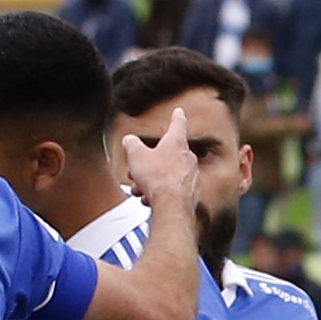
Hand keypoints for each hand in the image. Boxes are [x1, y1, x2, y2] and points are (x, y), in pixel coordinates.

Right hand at [117, 107, 200, 221]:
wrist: (172, 207)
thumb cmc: (158, 179)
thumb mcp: (136, 156)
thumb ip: (131, 144)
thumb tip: (129, 140)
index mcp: (176, 143)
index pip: (178, 124)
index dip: (176, 116)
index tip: (179, 111)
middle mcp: (188, 158)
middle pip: (166, 154)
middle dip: (149, 163)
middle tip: (136, 171)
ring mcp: (191, 176)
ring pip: (166, 173)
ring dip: (150, 180)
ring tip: (140, 188)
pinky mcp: (190, 193)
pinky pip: (171, 189)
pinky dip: (159, 192)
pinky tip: (149, 198)